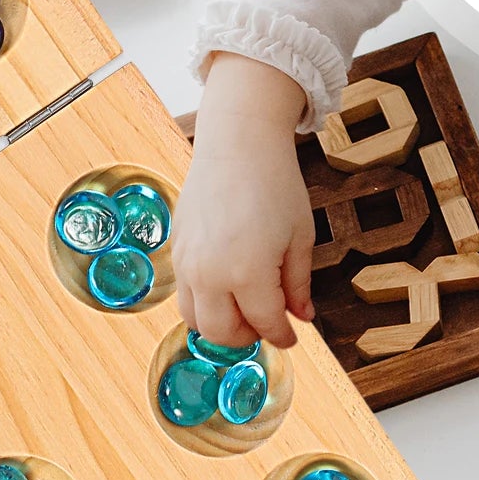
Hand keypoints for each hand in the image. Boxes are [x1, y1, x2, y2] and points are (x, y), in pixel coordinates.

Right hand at [175, 55, 314, 347]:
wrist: (238, 142)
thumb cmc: (274, 183)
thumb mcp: (299, 236)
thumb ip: (298, 283)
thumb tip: (301, 316)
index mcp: (248, 272)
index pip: (265, 323)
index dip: (283, 336)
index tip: (292, 337)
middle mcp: (211, 273)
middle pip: (223, 333)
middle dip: (248, 337)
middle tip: (266, 325)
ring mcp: (188, 263)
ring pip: (195, 320)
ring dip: (220, 325)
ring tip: (244, 311)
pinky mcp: (176, 249)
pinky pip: (184, 292)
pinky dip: (203, 302)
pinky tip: (225, 287)